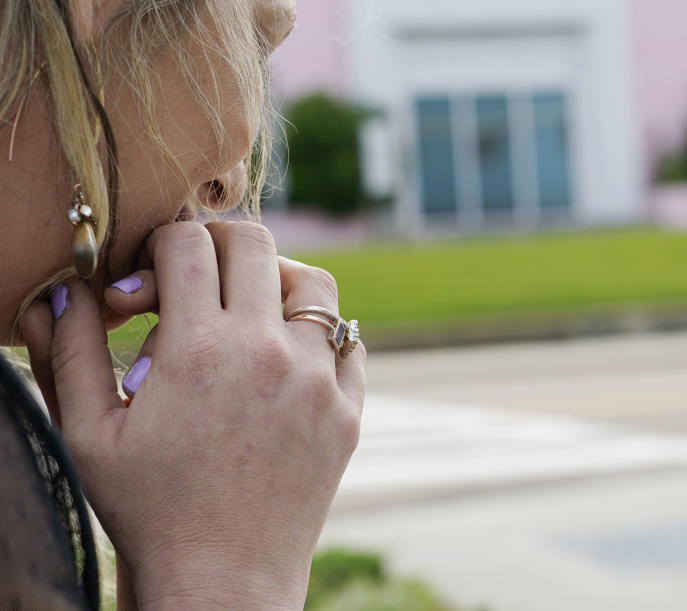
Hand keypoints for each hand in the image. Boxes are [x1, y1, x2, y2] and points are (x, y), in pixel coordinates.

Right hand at [21, 221, 365, 608]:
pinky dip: (319, 333)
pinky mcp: (349, 410)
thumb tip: (63, 291)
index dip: (158, 246)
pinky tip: (285, 357)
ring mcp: (319, 380)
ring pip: (312, 284)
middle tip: (192, 276)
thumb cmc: (149, 511)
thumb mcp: (90, 433)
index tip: (144, 282)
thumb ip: (71, 351)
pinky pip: (349, 341)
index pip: (188, 244)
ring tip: (243, 309)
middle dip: (215, 245)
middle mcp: (267, 353)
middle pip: (254, 245)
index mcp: (199, 350)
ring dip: (275, 279)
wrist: (223, 580)